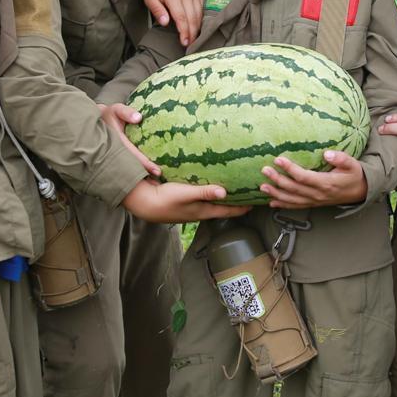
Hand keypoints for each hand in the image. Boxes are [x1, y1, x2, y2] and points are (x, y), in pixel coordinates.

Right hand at [100, 102, 158, 174]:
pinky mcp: (121, 155)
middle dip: (146, 174)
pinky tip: (151, 175)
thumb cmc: (110, 115)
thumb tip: (138, 117)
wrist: (98, 121)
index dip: (145, 164)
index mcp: (118, 142)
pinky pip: (132, 163)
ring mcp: (118, 155)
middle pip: (134, 167)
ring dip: (144, 175)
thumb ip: (126, 112)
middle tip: (160, 181)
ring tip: (157, 182)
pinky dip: (141, 169)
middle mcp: (118, 152)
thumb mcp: (116, 110)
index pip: (134, 155)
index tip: (158, 171)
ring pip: (132, 167)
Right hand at [123, 179, 248, 223]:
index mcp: (202, 211)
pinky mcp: (182, 201)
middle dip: (235, 203)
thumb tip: (225, 193)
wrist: (142, 202)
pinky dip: (208, 193)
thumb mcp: (185, 194)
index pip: (227, 211)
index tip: (255, 204)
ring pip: (211, 203)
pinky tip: (208, 185)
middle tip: (247, 196)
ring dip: (221, 198)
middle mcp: (198, 211)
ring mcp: (190, 207)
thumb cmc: (164, 200)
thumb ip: (204, 192)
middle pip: (221, 208)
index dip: (242, 208)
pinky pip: (200, 197)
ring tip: (233, 190)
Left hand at [143, 0, 203, 47]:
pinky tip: (197, 28)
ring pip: (199, 14)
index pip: (181, 17)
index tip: (184, 43)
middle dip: (192, 33)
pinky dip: (201, 19)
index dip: (184, 31)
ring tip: (193, 39)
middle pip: (192, 18)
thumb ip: (157, 10)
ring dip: (197, 28)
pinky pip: (202, 8)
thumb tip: (165, 23)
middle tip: (190, 46)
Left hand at [262, 149, 366, 208]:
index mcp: (326, 183)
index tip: (278, 159)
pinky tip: (271, 202)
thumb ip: (341, 158)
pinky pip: (296, 206)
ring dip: (276, 194)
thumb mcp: (353, 164)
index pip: (304, 177)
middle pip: (294, 188)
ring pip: (292, 199)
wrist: (360, 192)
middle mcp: (318, 194)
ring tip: (262, 187)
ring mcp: (315, 201)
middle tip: (265, 170)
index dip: (290, 169)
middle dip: (278, 180)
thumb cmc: (354, 175)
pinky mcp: (313, 203)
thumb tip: (327, 153)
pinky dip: (283, 204)